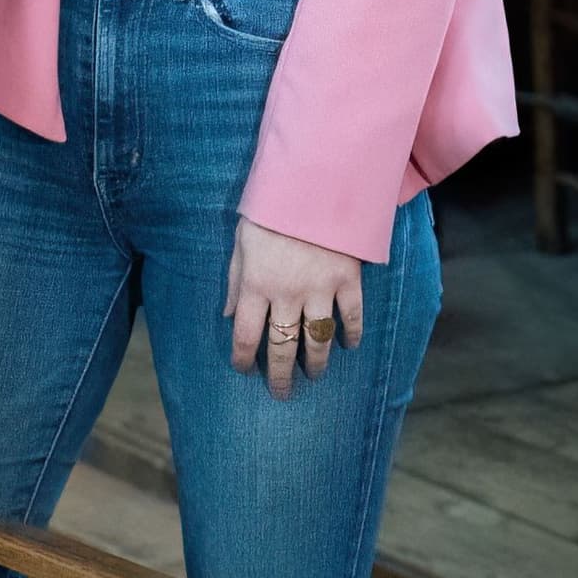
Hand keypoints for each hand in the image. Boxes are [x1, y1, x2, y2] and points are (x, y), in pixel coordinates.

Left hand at [223, 217, 362, 397]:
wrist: (313, 184)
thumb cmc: (271, 211)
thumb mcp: (241, 240)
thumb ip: (234, 280)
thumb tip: (225, 314)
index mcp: (255, 285)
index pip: (244, 335)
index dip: (242, 359)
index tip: (244, 370)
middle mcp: (286, 294)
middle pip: (281, 347)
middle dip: (279, 376)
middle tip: (281, 393)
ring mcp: (319, 290)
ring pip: (317, 340)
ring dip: (315, 364)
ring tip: (313, 376)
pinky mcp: (347, 281)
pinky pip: (351, 317)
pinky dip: (351, 334)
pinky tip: (348, 346)